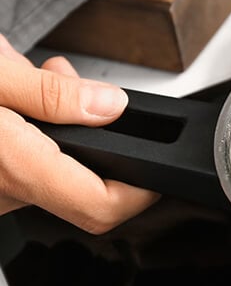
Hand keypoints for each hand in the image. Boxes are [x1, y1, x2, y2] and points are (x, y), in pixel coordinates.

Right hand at [0, 35, 159, 232]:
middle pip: (81, 184)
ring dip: (67, 125)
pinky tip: (22, 92)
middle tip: (92, 94)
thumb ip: (53, 95)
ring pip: (53, 168)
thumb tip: (110, 108)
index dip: (142, 193)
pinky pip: (25, 162)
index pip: (100, 208)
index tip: (160, 170)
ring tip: (50, 78)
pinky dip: (39, 128)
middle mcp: (0, 189)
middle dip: (101, 137)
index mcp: (10, 166)